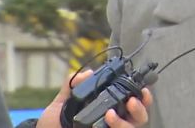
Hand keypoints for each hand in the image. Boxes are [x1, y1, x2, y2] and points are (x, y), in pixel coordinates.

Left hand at [35, 69, 152, 127]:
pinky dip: (119, 126)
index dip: (142, 95)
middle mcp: (114, 123)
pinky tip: (108, 119)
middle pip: (140, 117)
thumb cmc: (53, 127)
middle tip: (132, 100)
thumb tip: (88, 73)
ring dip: (127, 120)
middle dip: (141, 107)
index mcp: (108, 111)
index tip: (142, 87)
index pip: (131, 102)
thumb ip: (71, 86)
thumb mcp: (59, 105)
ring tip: (112, 113)